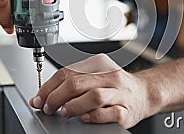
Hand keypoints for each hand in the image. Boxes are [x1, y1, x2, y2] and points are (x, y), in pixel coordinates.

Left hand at [29, 54, 157, 128]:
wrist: (145, 93)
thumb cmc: (116, 86)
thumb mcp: (96, 76)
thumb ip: (74, 82)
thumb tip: (45, 95)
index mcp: (99, 64)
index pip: (67, 72)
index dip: (49, 87)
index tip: (39, 98)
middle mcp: (109, 76)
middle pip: (77, 83)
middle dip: (56, 97)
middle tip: (48, 107)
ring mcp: (119, 93)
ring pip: (93, 96)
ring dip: (74, 105)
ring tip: (64, 112)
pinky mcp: (126, 111)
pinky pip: (108, 113)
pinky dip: (94, 116)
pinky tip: (84, 118)